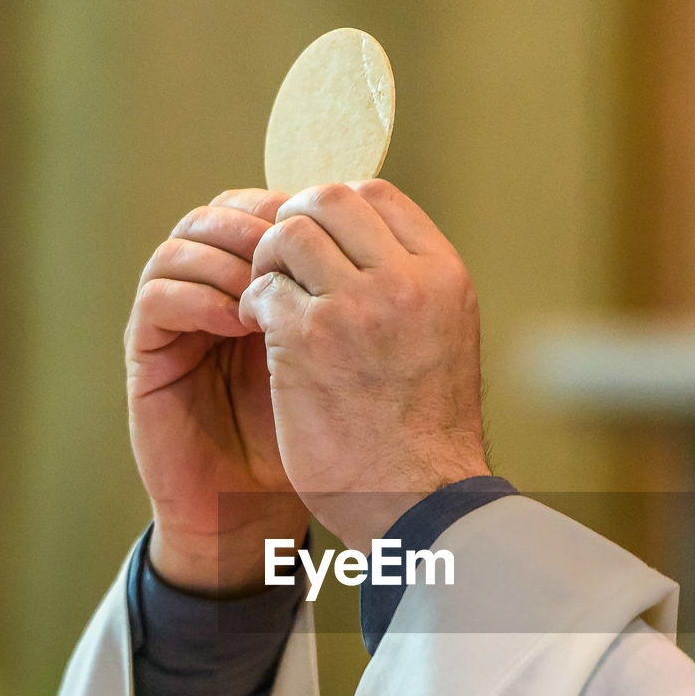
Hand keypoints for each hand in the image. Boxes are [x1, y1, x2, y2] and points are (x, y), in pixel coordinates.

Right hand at [125, 189, 307, 591]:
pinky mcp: (149, 355)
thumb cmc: (307, 441)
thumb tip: (374, 238)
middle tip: (288, 245)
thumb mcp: (336, 361)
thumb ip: (342, 304)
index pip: (256, 211)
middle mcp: (210, 294)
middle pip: (214, 214)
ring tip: (265, 283)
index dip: (285, 206)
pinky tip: (236, 318)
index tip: (324, 226)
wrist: (258, 511)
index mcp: (255, 286)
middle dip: (254, 221)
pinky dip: (195, 296)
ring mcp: (176, 322)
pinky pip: (157, 298)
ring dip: (224, 255)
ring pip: (180, 245)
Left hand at [238, 180, 488, 551]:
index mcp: (443, 275)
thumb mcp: (444, 338)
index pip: (376, 195)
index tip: (316, 243)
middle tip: (280, 265)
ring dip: (267, 263)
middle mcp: (405, 281)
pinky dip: (250, 305)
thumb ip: (410, 288)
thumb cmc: (425, 432)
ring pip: (287, 236)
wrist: (419, 500)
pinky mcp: (309, 342)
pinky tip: (258, 333)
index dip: (332, 208)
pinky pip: (262, 290)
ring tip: (268, 302)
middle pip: (327, 199)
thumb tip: (361, 245)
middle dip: (291, 224)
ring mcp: (356, 308)